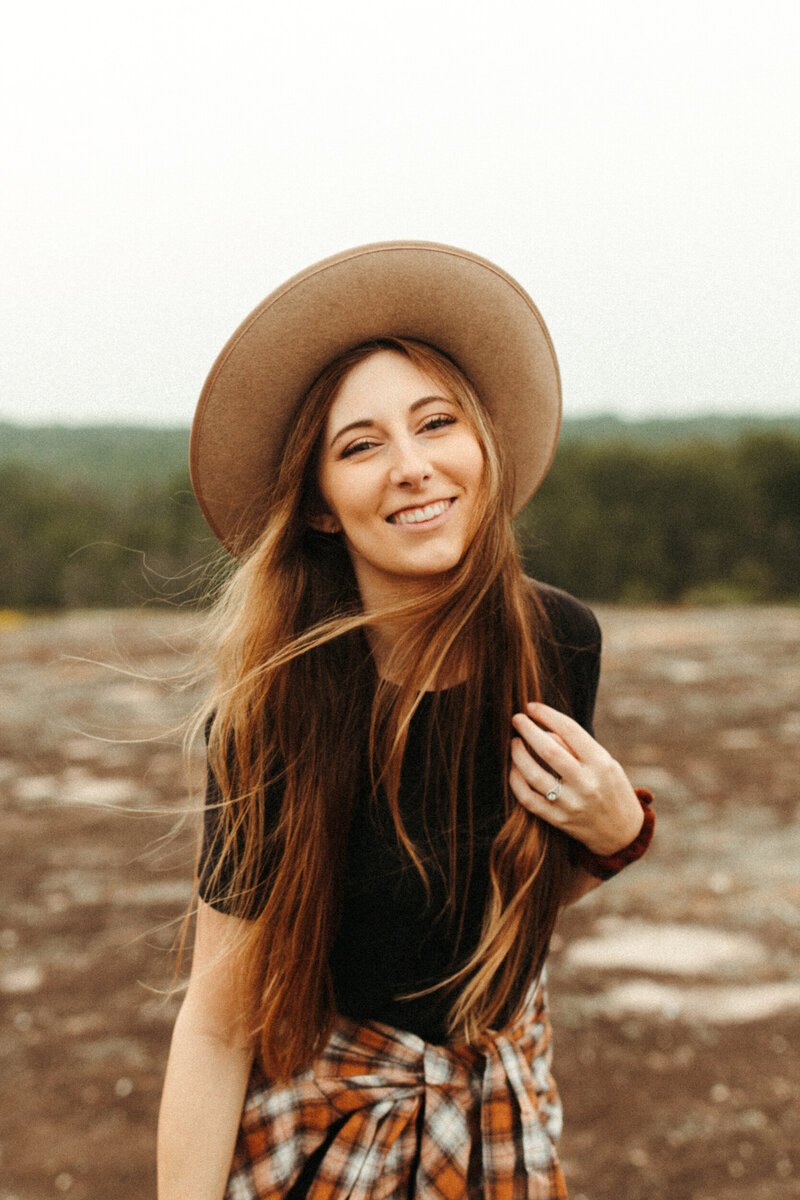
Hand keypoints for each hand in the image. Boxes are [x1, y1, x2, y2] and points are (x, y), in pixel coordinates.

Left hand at [509, 702, 643, 855]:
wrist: (622, 833)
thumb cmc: (611, 788)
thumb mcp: (605, 763)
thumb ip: (577, 747)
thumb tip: (542, 729)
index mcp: (601, 763)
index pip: (570, 730)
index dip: (547, 715)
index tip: (532, 707)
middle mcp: (587, 784)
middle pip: (549, 750)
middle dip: (528, 730)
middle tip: (517, 719)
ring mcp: (572, 804)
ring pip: (534, 775)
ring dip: (518, 755)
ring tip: (514, 743)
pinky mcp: (559, 820)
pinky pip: (528, 799)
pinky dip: (516, 781)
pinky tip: (514, 768)